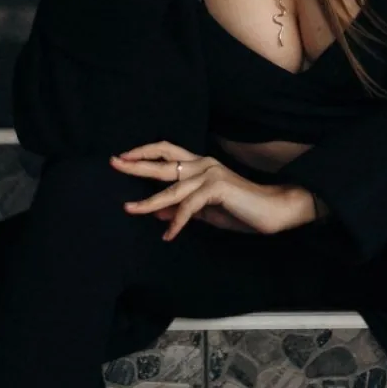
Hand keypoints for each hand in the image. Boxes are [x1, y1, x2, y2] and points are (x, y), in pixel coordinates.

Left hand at [110, 140, 298, 239]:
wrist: (273, 210)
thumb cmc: (241, 210)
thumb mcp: (206, 211)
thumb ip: (182, 209)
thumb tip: (155, 213)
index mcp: (200, 165)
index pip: (167, 152)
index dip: (144, 152)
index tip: (123, 157)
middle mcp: (203, 163)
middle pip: (163, 161)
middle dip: (136, 163)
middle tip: (114, 163)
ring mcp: (210, 174)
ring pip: (172, 188)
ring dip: (149, 201)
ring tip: (130, 208)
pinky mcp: (217, 189)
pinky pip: (189, 207)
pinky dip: (177, 222)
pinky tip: (169, 235)